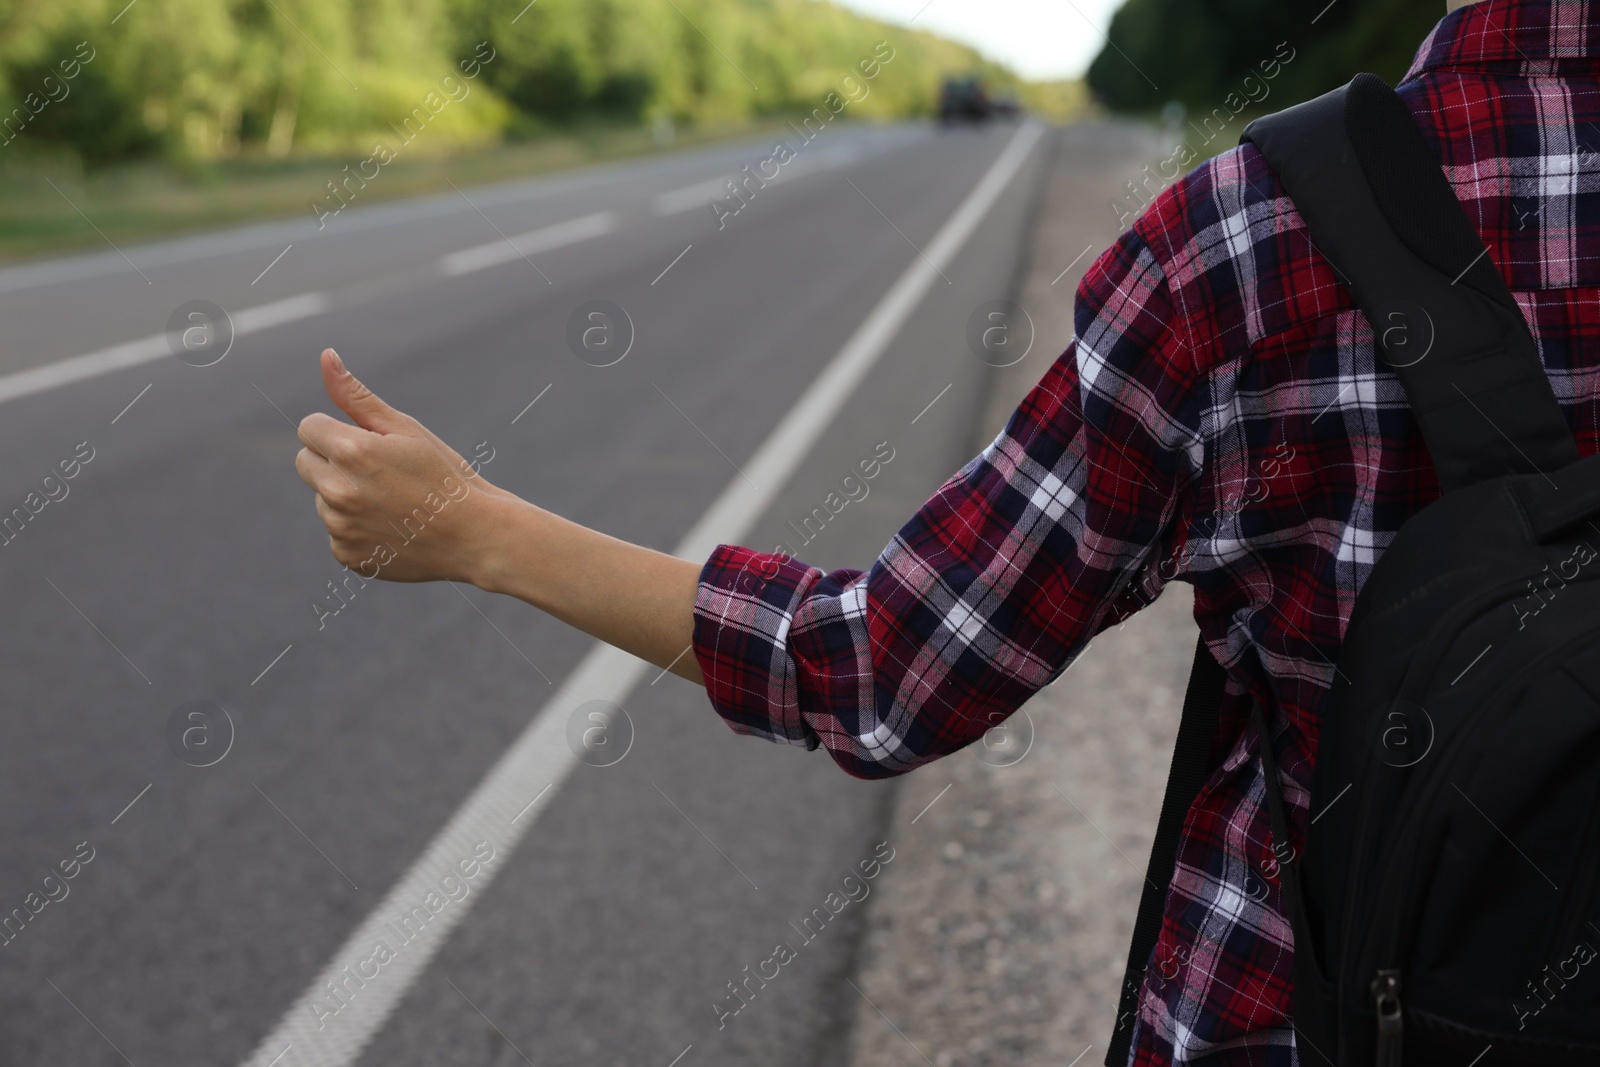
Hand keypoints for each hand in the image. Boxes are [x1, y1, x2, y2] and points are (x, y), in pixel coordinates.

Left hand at [295, 348, 505, 583]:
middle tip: (381, 473)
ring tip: (393, 504)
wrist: (476, 535)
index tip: (370, 444)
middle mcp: (337, 492)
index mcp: (351, 452)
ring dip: (346, 496)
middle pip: (305, 463)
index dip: (339, 432)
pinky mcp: (346, 556)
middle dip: (334, 461)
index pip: (308, 428)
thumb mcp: (406, 429)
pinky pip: (337, 532)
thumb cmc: (445, 475)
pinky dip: (357, 529)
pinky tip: (393, 528)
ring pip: (322, 499)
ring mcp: (340, 528)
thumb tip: (326, 356)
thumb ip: (357, 396)